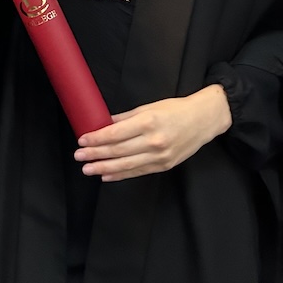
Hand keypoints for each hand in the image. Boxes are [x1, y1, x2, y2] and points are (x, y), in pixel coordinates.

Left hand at [73, 85, 231, 181]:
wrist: (203, 121)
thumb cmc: (175, 110)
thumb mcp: (148, 107)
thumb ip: (125, 117)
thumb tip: (103, 123)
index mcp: (148, 122)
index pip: (115, 134)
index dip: (96, 139)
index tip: (82, 141)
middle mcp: (153, 141)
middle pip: (118, 151)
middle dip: (95, 155)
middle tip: (79, 156)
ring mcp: (159, 156)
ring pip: (125, 165)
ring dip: (104, 168)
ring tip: (88, 169)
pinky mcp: (164, 166)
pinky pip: (137, 172)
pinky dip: (120, 175)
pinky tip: (106, 175)